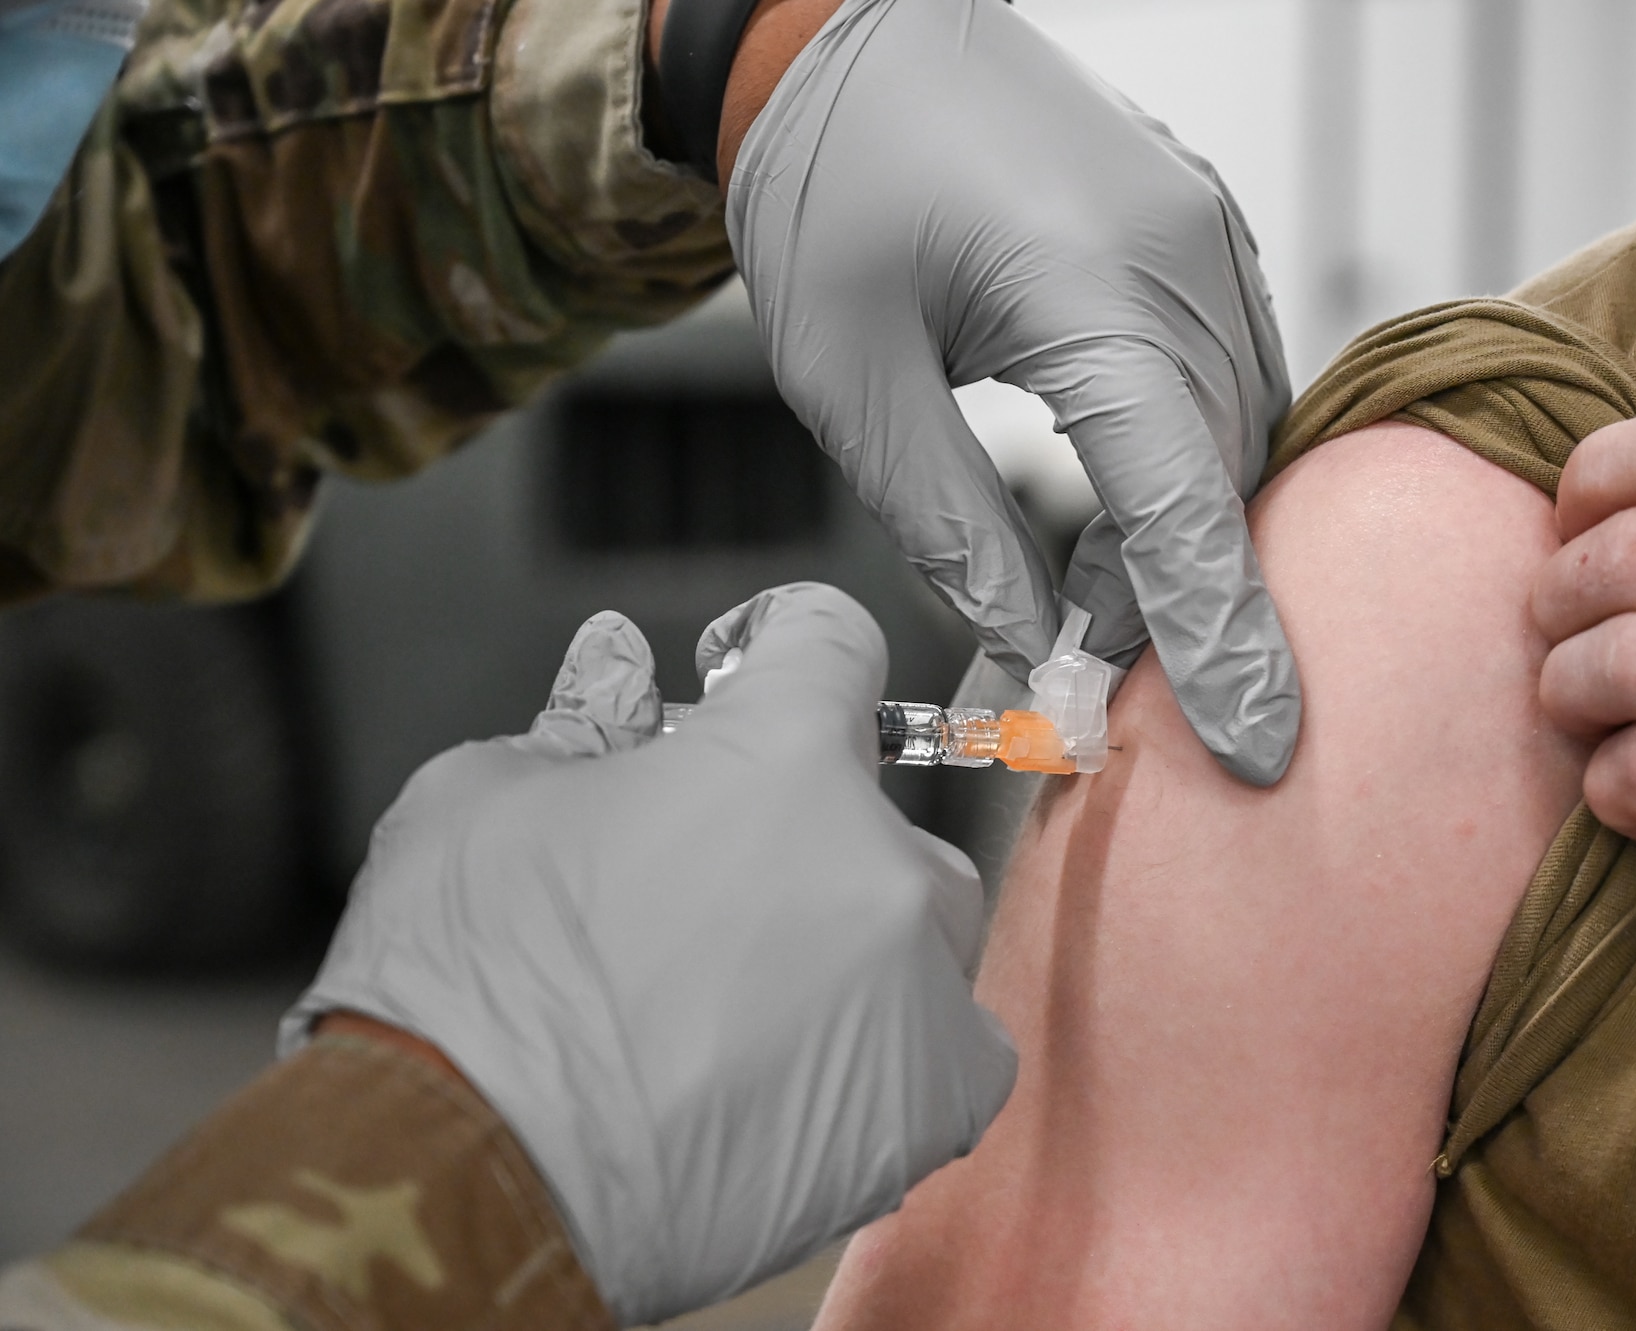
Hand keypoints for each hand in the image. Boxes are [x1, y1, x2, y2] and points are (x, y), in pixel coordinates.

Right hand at [282, 586, 1017, 1322]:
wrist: (464, 1181)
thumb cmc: (464, 997)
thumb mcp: (485, 800)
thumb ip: (580, 726)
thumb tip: (614, 685)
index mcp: (783, 757)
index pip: (832, 642)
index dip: (777, 646)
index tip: (751, 674)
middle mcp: (877, 863)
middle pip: (879, 810)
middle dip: (803, 829)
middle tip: (710, 887)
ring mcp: (917, 989)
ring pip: (921, 929)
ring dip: (852, 940)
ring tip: (736, 998)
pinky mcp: (929, 1105)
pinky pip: (955, 1048)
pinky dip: (895, 1047)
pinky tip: (801, 1068)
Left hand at [726, 0, 1299, 784]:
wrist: (840, 31)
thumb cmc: (825, 186)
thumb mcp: (849, 375)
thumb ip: (947, 521)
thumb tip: (1029, 640)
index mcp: (1091, 288)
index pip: (1186, 501)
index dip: (1224, 637)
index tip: (1260, 749)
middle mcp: (1181, 255)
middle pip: (1223, 478)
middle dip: (1176, 600)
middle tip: (1088, 682)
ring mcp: (1204, 230)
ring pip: (1237, 432)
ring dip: (1177, 533)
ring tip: (1083, 601)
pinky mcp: (1197, 226)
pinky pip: (1228, 372)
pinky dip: (1185, 461)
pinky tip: (1117, 511)